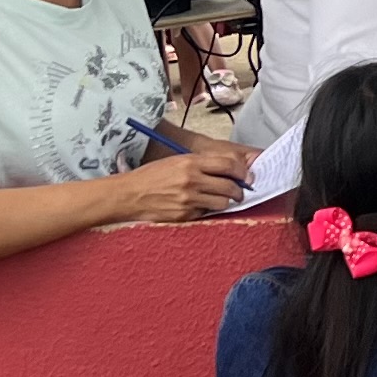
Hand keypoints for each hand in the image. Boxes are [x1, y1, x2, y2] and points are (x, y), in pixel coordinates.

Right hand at [116, 138, 253, 220]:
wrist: (130, 194)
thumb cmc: (153, 175)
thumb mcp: (176, 160)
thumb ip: (201, 164)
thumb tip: (227, 170)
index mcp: (191, 163)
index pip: (228, 165)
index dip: (242, 172)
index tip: (247, 176)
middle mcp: (192, 181)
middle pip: (230, 186)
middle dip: (240, 190)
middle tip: (240, 192)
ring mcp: (188, 200)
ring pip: (222, 203)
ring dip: (226, 202)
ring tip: (222, 199)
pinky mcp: (184, 215)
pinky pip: (206, 214)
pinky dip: (208, 210)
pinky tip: (201, 206)